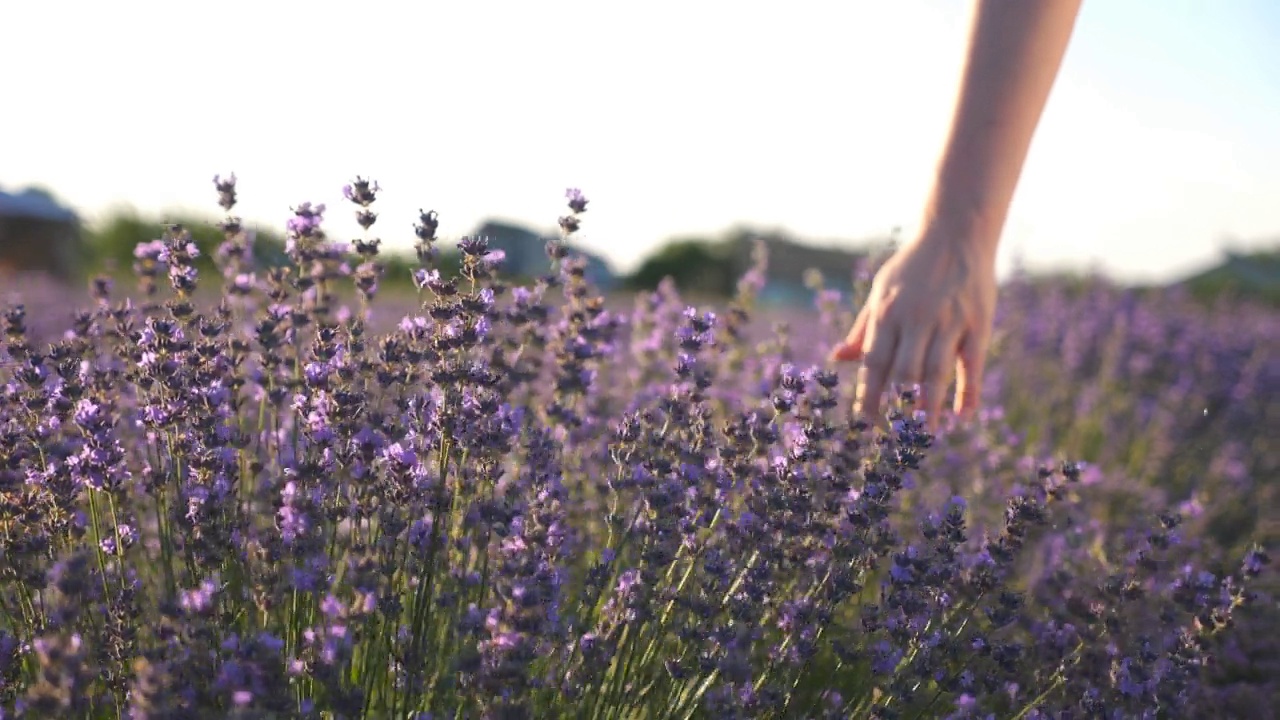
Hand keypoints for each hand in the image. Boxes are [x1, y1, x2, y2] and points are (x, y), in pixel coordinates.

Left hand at [829, 231, 997, 430]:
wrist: (957, 232)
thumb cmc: (913, 268)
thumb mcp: (881, 291)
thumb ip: (863, 328)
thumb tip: (837, 358)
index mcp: (887, 313)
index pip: (873, 363)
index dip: (869, 396)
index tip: (865, 424)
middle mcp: (915, 318)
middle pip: (903, 373)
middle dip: (897, 408)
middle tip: (896, 436)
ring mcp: (948, 321)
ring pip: (935, 373)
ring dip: (928, 408)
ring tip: (923, 435)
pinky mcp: (978, 323)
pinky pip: (971, 365)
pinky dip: (967, 393)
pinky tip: (961, 416)